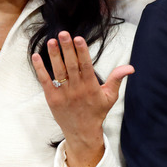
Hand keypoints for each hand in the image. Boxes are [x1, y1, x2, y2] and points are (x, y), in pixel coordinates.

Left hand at [32, 31, 133, 166]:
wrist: (82, 132)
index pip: (86, 66)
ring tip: (51, 41)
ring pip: (58, 71)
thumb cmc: (97, 112)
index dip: (82, 52)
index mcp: (91, 87)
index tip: (78, 38)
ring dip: (54, 55)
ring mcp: (63, 94)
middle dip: (67, 49)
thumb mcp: (110, 96)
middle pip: (71, 65)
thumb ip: (117, 79)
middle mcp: (77, 89)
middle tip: (63, 34)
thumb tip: (130, 67)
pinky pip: (45, 81)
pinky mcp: (52, 98)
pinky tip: (36, 56)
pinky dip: (40, 69)